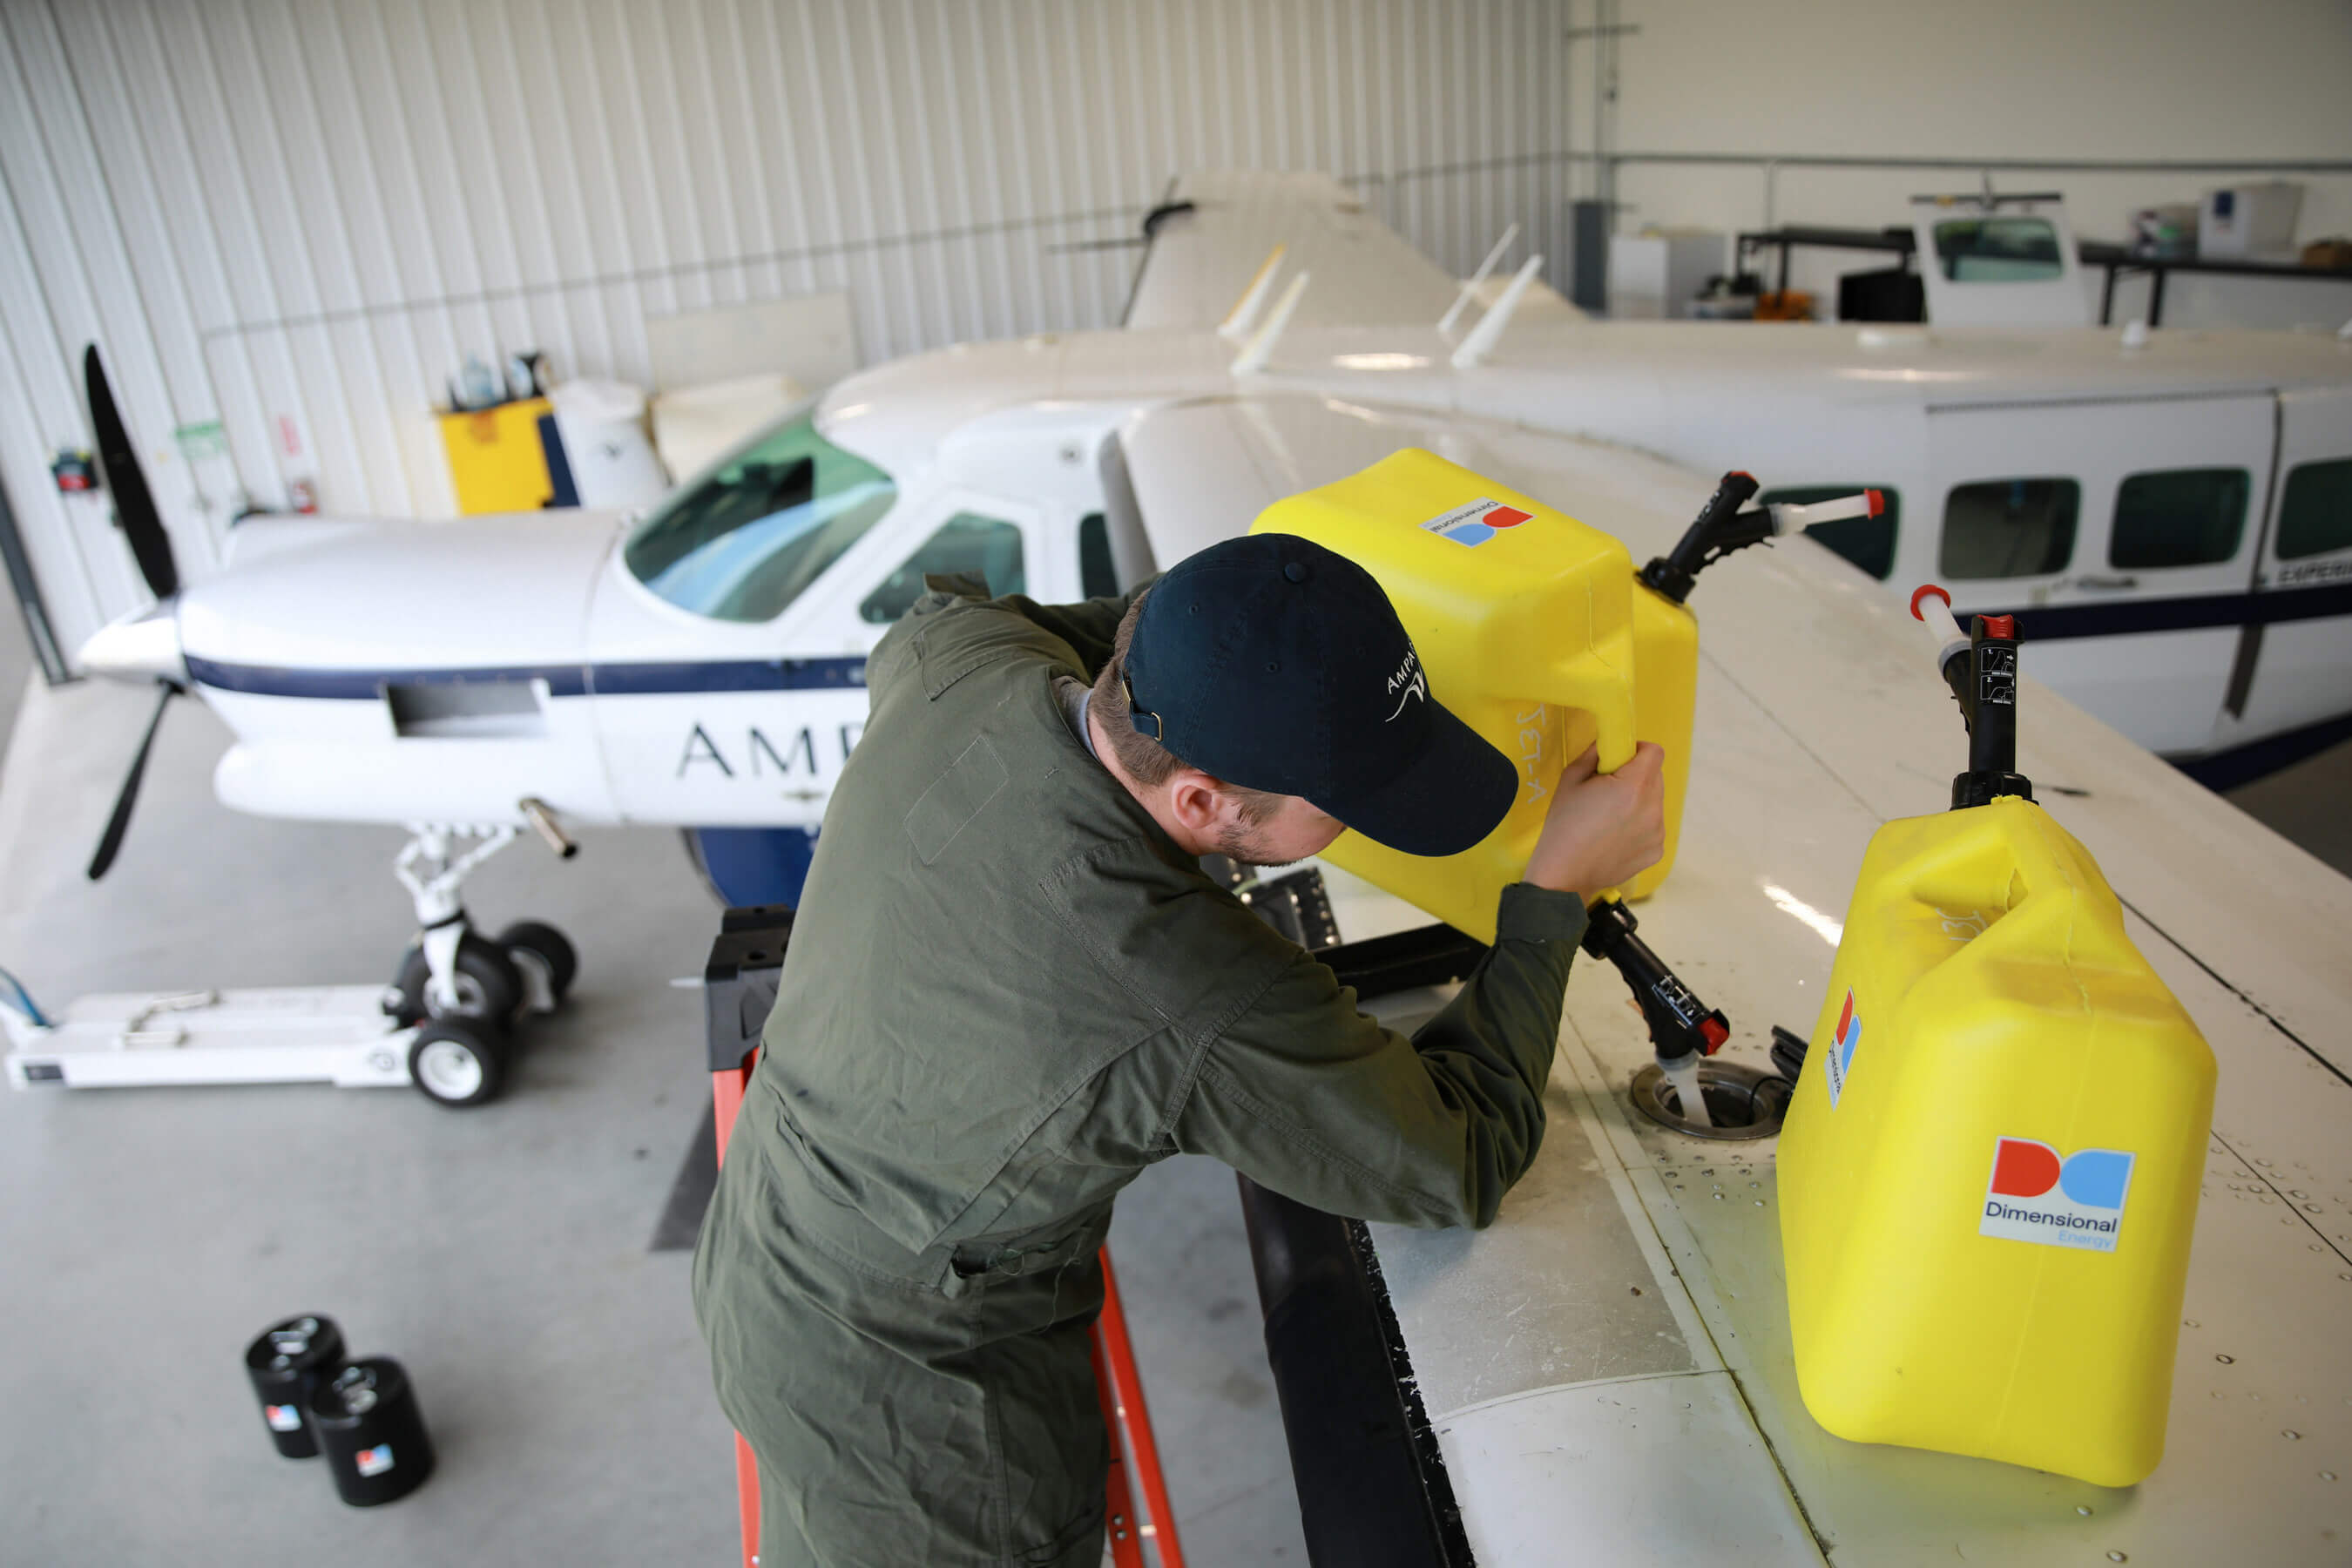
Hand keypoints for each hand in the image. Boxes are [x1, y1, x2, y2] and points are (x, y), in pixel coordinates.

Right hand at [1523, 742, 1666, 902]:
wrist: (1563, 875)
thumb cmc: (1563, 826)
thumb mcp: (1569, 780)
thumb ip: (1593, 755)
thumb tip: (1607, 745)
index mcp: (1633, 786)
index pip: (1655, 752)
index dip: (1637, 750)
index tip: (1620, 759)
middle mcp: (1652, 808)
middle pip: (1656, 776)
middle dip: (1637, 775)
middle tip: (1609, 789)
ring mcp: (1657, 832)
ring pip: (1655, 802)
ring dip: (1639, 801)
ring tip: (1610, 818)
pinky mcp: (1656, 851)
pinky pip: (1653, 826)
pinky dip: (1639, 825)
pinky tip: (1615, 836)